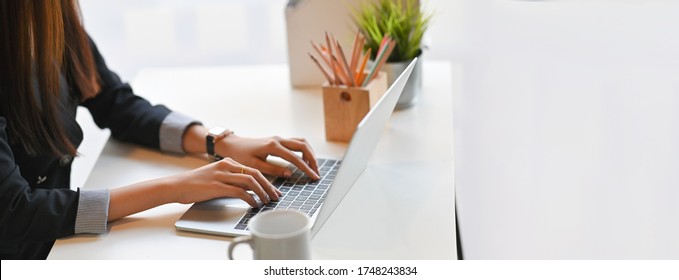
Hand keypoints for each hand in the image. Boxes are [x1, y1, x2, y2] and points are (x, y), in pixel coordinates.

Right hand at [165, 157, 280, 206]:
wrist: (176, 185)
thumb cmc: (195, 184)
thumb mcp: (216, 177)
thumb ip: (232, 180)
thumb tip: (249, 190)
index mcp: (228, 162)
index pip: (253, 169)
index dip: (266, 180)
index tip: (274, 190)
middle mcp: (226, 166)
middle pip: (255, 173)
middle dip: (268, 186)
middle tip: (276, 196)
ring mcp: (222, 175)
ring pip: (250, 181)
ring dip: (262, 192)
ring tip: (267, 202)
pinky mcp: (217, 186)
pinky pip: (239, 191)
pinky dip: (250, 198)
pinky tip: (253, 204)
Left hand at [215, 135, 320, 179]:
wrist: (234, 145)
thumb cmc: (241, 156)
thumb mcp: (255, 166)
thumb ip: (273, 170)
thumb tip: (290, 173)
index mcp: (273, 146)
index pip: (295, 158)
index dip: (306, 168)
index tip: (313, 176)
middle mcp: (278, 140)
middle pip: (303, 146)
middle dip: (312, 159)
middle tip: (316, 172)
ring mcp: (279, 138)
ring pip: (301, 142)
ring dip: (309, 153)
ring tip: (312, 166)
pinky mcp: (279, 140)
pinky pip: (296, 142)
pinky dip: (303, 150)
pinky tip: (304, 160)